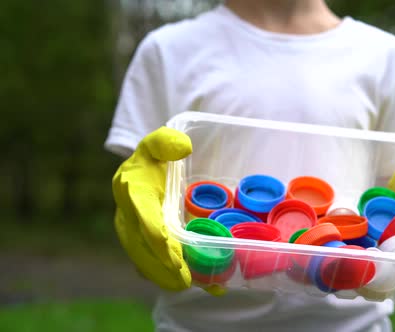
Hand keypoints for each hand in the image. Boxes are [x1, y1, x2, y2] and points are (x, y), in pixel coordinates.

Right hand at [112, 127, 194, 290]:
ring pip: (145, 262)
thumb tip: (182, 148)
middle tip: (186, 282)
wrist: (137, 171)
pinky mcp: (140, 244)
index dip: (159, 242)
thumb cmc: (151, 158)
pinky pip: (150, 264)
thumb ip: (167, 142)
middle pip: (143, 250)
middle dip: (163, 269)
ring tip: (194, 287)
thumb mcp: (158, 143)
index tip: (175, 258)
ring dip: (167, 277)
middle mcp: (128, 219)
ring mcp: (132, 235)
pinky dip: (168, 276)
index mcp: (133, 194)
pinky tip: (195, 284)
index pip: (145, 222)